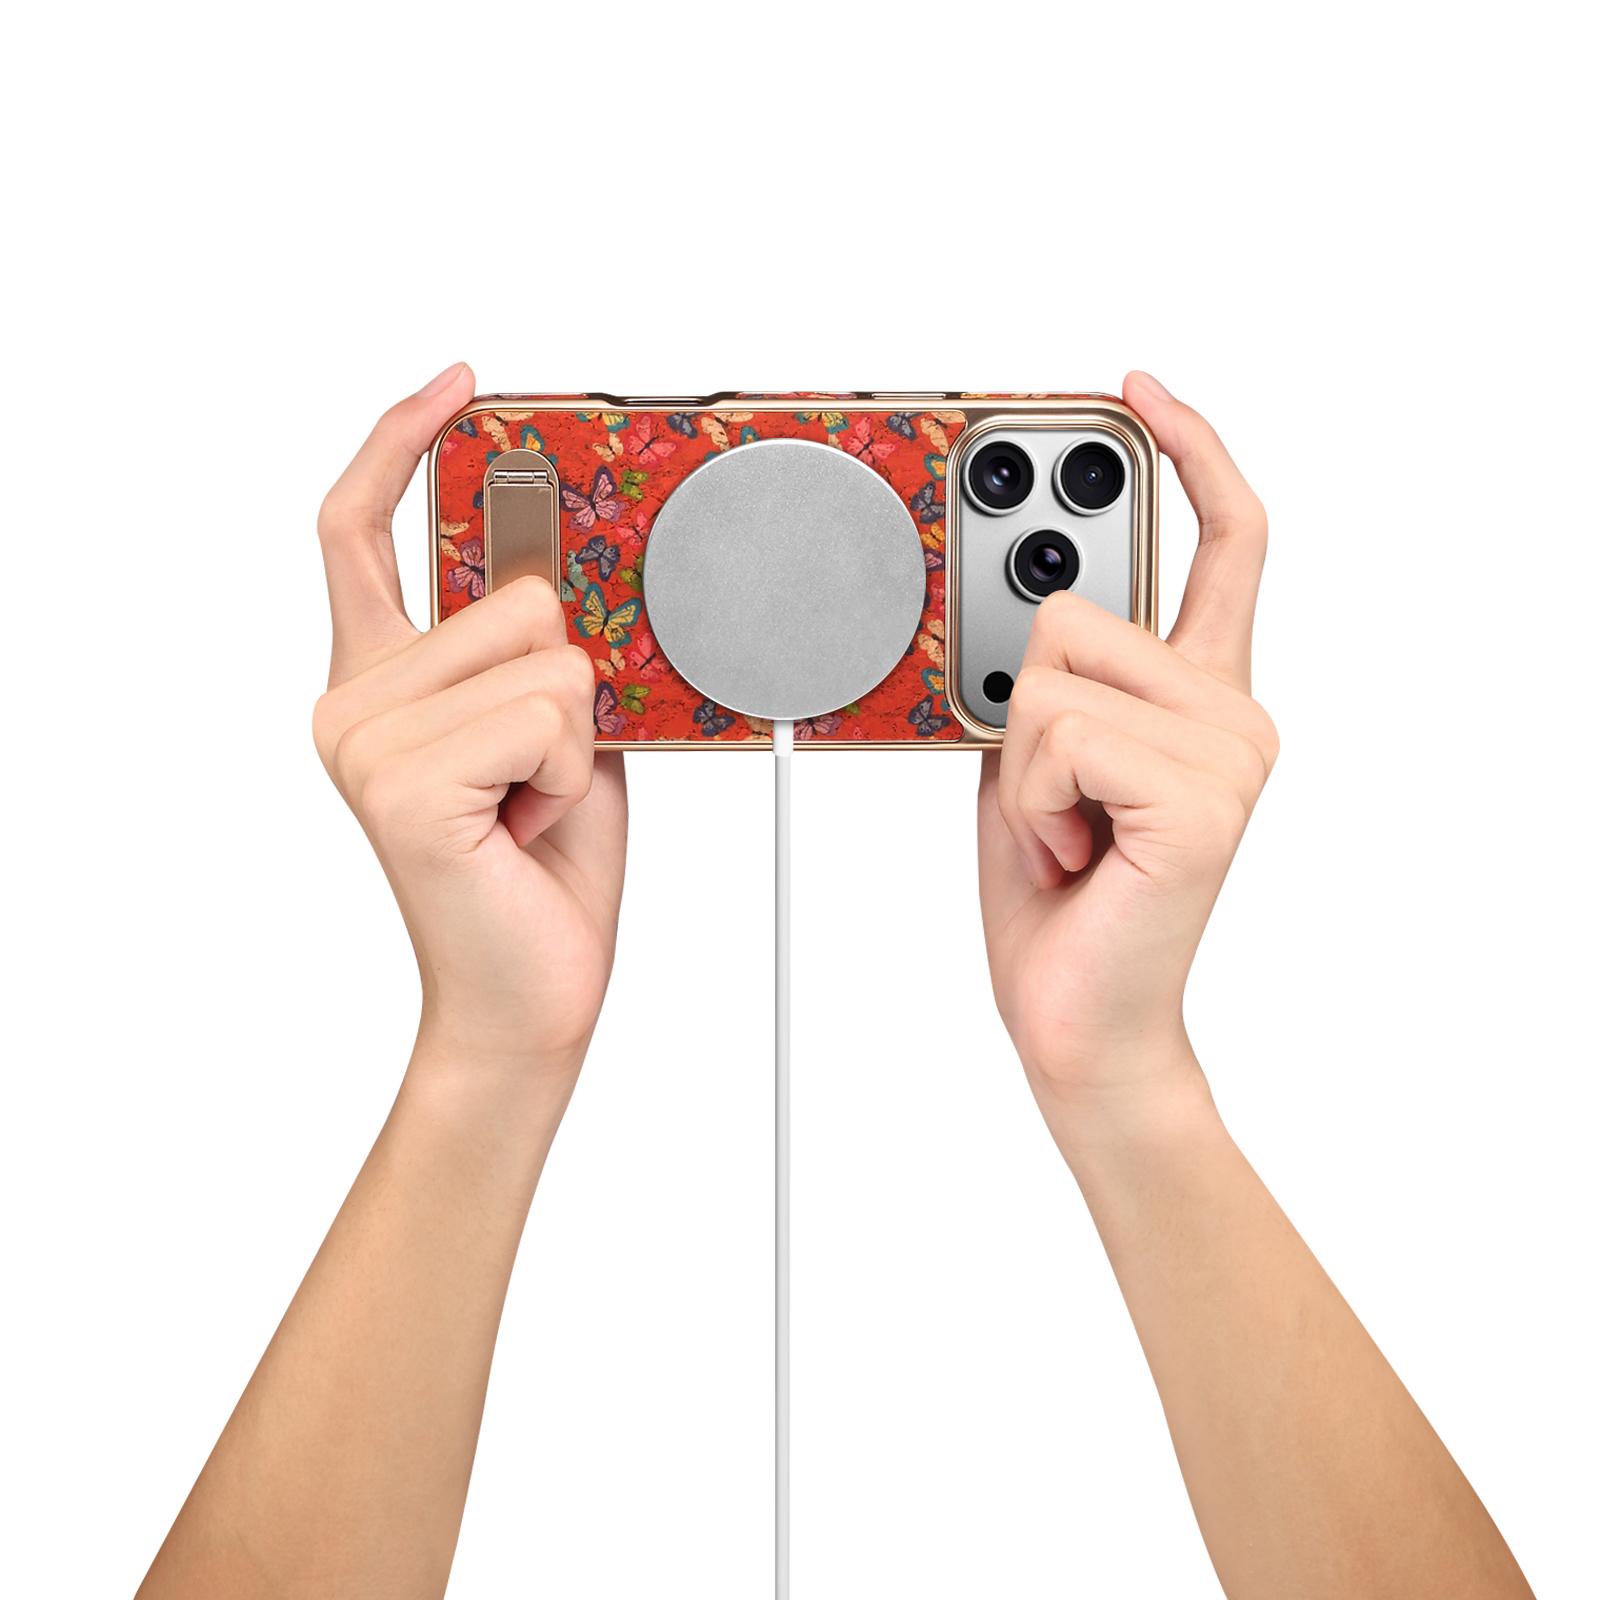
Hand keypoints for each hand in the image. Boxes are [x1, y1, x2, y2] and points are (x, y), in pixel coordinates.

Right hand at [312, 364, 626, 1079]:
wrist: (530, 991)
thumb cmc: (542, 868)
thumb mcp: (553, 729)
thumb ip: (535, 645)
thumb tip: (551, 558)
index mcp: (381, 680)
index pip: (361, 530)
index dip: (400, 443)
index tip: (458, 387)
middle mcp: (353, 701)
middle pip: (511, 595)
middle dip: (569, 677)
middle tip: (539, 771)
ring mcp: (365, 739)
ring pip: (544, 650)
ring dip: (573, 734)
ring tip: (530, 804)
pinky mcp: (398, 781)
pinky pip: (544, 710)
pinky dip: (566, 769)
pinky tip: (525, 824)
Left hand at [978, 372, 1275, 1132]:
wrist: (1075, 1014)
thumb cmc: (1055, 887)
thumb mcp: (1032, 754)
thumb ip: (1047, 672)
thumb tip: (1014, 596)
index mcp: (1199, 691)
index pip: (1223, 542)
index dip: (1188, 453)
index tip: (1140, 392)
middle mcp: (1232, 710)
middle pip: (1078, 609)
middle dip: (1023, 700)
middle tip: (1049, 800)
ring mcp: (1229, 750)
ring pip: (1051, 672)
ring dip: (1020, 767)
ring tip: (1062, 835)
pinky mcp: (1204, 795)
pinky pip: (1057, 731)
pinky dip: (1030, 800)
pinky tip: (1072, 854)